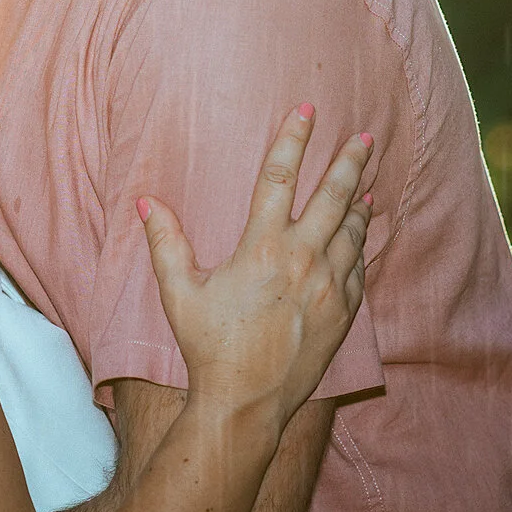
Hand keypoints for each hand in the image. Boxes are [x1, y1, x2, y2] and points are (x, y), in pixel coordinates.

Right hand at [137, 104, 371, 423]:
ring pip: (352, 229)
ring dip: (359, 198)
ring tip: (367, 177)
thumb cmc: (209, 346)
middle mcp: (302, 260)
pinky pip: (358, 266)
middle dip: (348, 160)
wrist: (248, 401)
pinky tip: (363, 230)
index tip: (305, 110)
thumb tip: (145, 201)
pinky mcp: (343, 312)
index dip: (292, 139)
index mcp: (262, 248)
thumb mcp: (179, 292)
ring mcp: (329, 286)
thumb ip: (164, 242)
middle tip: (363, 135)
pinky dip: (362, 241)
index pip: (279, 177)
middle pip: (333, 195)